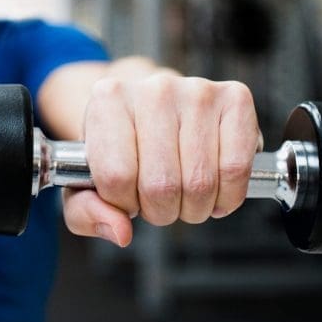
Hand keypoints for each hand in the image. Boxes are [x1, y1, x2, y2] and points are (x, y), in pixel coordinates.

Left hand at [62, 74, 260, 246]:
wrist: (152, 107)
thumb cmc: (120, 146)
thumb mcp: (85, 179)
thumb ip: (86, 212)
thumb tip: (121, 232)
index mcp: (108, 99)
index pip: (117, 177)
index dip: (124, 203)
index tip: (127, 195)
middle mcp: (153, 88)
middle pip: (161, 185)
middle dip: (160, 210)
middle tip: (158, 198)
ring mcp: (197, 91)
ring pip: (200, 183)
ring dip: (194, 207)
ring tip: (183, 193)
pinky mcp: (235, 98)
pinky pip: (236, 169)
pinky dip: (228, 195)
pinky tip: (214, 188)